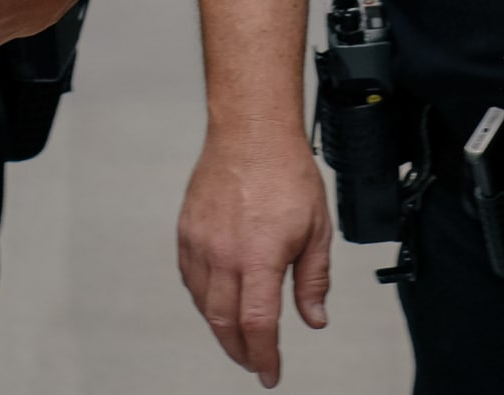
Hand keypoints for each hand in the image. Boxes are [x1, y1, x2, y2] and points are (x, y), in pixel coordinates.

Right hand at [176, 131, 331, 388]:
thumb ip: (313, 280)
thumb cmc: (287, 173)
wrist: (251, 132)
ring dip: (221, 327)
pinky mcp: (186, 231)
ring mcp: (200, 242)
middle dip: (240, 351)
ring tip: (240, 335)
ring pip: (203, 304)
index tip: (270, 373)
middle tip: (254, 362)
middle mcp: (223, 253)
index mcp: (259, 255)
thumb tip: (314, 319)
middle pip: (223, 322)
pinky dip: (204, 299)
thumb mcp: (317, 230)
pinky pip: (189, 278)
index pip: (257, 323)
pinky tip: (218, 300)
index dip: (263, 356)